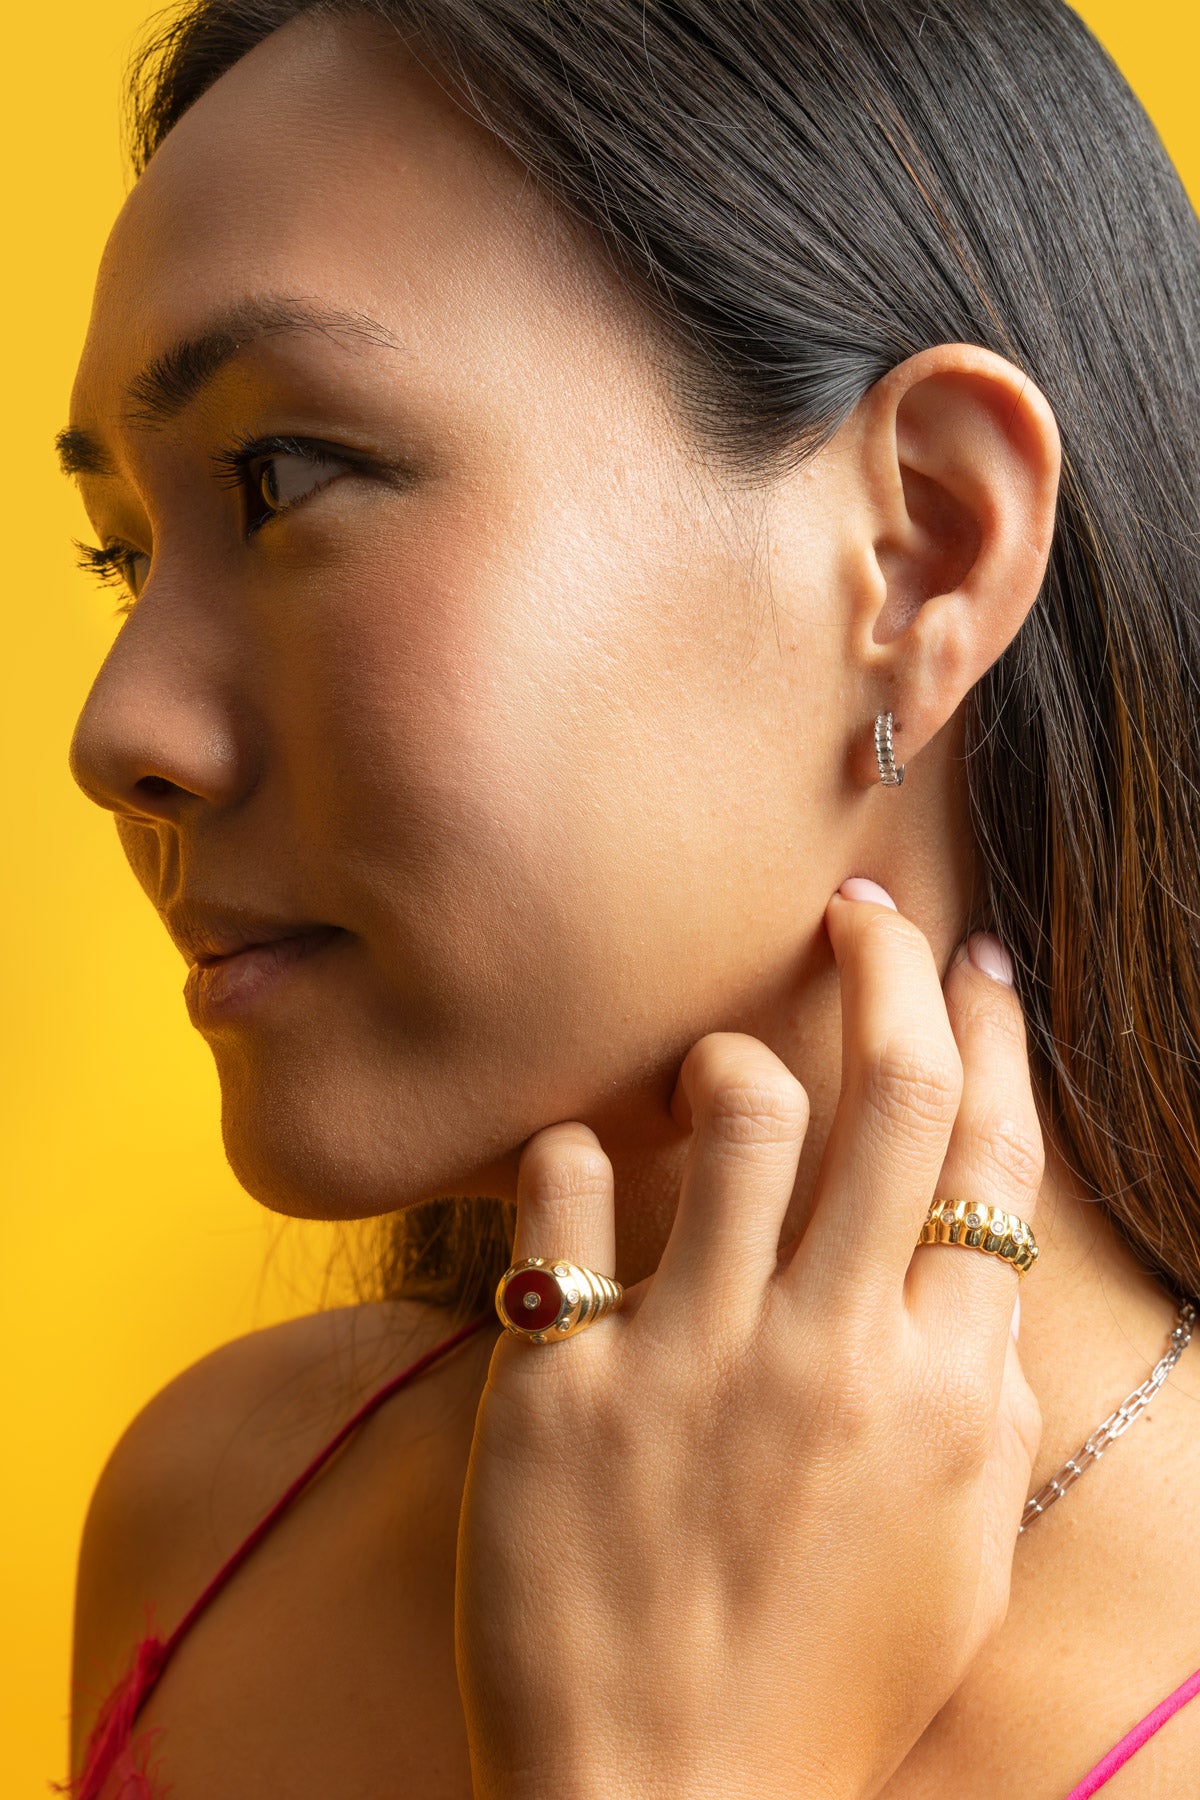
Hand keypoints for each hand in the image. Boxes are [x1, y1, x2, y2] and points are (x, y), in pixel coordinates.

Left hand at [455, 885, 1042, 1799]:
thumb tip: (961, 1275)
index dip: (986, 1032)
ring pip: (731, 1108)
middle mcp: (826, 1351)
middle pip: (883, 1094)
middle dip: (883, 968)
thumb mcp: (956, 1555)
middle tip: (858, 914)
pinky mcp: (555, 1383)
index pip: (985, 1157)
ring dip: (727, 1057)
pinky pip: (561, 1194)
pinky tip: (582, 1170)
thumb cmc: (822, 1685)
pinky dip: (571, 1154)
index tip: (970, 961)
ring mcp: (688, 1360)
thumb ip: (978, 1401)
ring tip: (714, 1069)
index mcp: (942, 1390)